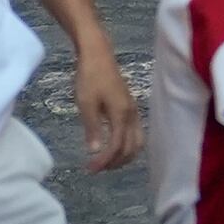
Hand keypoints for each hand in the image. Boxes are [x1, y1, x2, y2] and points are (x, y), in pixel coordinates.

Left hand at [77, 50, 143, 171]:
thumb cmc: (90, 77)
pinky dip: (127, 145)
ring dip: (124, 156)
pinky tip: (113, 146)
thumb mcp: (86, 104)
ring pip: (137, 142)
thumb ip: (92, 129)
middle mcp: (131, 114)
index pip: (117, 146)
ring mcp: (133, 111)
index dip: (105, 161)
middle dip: (115, 162)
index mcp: (121, 114)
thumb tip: (94, 151)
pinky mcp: (130, 107)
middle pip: (131, 148)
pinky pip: (135, 133)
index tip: (90, 168)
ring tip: (106, 161)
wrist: (98, 55)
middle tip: (96, 168)